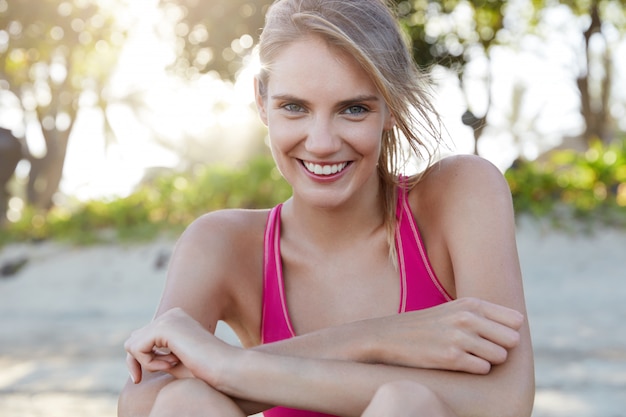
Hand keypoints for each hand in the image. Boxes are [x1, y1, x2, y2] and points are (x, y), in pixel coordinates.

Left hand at [124, 308, 231, 383]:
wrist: (224, 367)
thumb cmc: (205, 370)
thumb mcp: (174, 361)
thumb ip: (156, 354)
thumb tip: (133, 347)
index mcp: (177, 318)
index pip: (143, 337)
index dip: (143, 360)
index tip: (146, 377)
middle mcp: (171, 314)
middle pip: (134, 339)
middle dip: (141, 361)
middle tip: (166, 369)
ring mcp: (168, 318)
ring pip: (132, 344)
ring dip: (147, 362)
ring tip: (172, 365)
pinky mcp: (164, 326)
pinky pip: (137, 348)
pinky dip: (148, 363)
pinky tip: (171, 364)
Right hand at [363, 297, 523, 373]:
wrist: (389, 336)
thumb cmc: (428, 325)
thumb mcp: (455, 310)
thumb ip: (485, 314)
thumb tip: (519, 324)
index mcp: (471, 303)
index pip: (515, 320)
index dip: (507, 331)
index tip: (493, 335)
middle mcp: (467, 317)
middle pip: (512, 339)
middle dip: (500, 347)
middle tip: (479, 347)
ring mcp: (459, 337)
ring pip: (500, 356)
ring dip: (487, 359)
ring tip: (466, 354)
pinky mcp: (451, 358)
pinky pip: (483, 368)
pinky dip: (475, 369)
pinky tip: (458, 362)